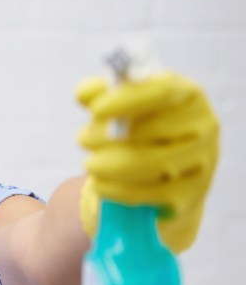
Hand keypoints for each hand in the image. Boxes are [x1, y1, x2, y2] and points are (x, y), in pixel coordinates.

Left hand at [76, 71, 219, 252]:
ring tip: (90, 164)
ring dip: (112, 165)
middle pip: (155, 130)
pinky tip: (101, 186)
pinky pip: (153, 193)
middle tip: (83, 139)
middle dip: (110, 136)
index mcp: (188, 95)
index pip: (164, 90)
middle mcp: (203, 126)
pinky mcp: (191, 194)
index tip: (95, 110)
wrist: (162, 173)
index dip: (127, 100)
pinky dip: (120, 190)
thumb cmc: (138, 128)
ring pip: (155, 164)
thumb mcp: (121, 105)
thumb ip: (100, 93)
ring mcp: (202, 162)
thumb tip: (84, 93)